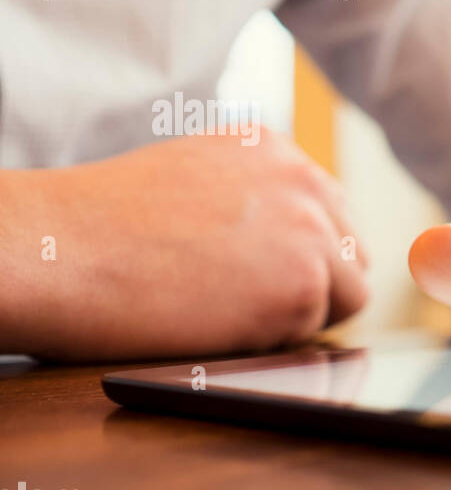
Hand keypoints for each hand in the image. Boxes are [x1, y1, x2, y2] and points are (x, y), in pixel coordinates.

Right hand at [1, 131, 367, 359]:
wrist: (58, 251)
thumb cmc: (102, 227)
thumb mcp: (194, 180)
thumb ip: (257, 199)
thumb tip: (309, 243)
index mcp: (275, 150)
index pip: (334, 214)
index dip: (309, 256)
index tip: (273, 277)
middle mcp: (303, 182)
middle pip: (352, 255)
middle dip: (316, 286)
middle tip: (250, 304)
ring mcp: (309, 232)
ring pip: (346, 296)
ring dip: (299, 315)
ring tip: (227, 310)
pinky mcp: (302, 286)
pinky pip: (314, 332)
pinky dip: (274, 339)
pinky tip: (218, 322)